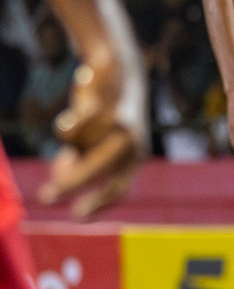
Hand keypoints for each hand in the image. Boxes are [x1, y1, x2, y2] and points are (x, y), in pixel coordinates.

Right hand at [38, 49, 147, 216]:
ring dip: (69, 140)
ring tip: (76, 121)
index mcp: (134, 156)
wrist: (120, 71)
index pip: (120, 188)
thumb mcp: (94, 141)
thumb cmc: (107, 113)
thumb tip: (58, 181)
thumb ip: (78, 161)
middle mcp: (133, 143)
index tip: (76, 217)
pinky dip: (68, 125)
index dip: (98, 203)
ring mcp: (121, 124)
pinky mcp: (105, 106)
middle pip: (99, 170)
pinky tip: (74, 115)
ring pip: (79, 144)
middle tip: (44, 197)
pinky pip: (73, 127)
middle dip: (72, 183)